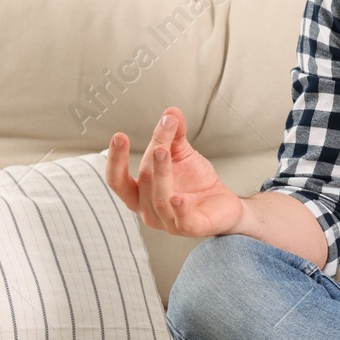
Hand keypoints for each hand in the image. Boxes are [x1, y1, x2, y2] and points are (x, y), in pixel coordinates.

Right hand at [106, 106, 244, 238]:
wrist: (224, 204)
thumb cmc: (196, 182)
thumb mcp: (182, 154)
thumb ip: (174, 135)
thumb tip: (171, 111)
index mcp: (140, 194)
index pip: (118, 181)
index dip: (115, 160)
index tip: (119, 136)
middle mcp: (149, 211)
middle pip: (144, 184)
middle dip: (150, 161)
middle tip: (158, 141)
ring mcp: (169, 222)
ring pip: (160, 200)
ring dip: (162, 174)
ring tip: (164, 151)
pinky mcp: (191, 228)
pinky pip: (182, 220)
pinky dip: (179, 208)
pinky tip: (179, 197)